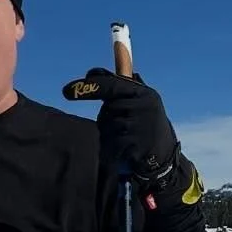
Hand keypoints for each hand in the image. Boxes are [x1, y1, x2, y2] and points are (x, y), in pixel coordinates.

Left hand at [61, 68, 180, 188]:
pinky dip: (111, 149)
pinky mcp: (136, 144)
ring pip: (107, 127)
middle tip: (121, 129)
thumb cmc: (147, 128)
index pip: (110, 85)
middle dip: (107, 119)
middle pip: (107, 108)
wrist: (164, 158)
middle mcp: (144, 106)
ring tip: (127, 141)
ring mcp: (141, 125)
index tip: (66, 92)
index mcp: (144, 93)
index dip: (88, 87)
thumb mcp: (140, 103)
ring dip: (110, 135)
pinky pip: (111, 144)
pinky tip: (124, 152)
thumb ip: (119, 88)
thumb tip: (93, 73)